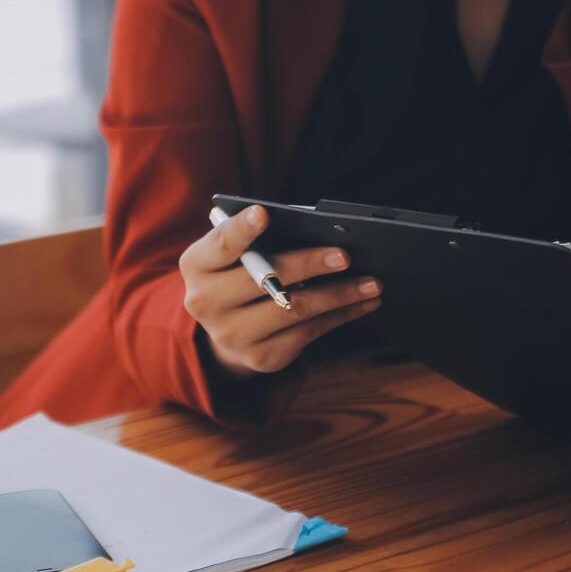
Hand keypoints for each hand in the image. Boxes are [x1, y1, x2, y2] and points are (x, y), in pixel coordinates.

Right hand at [178, 205, 381, 378]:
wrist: (227, 330)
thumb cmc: (241, 274)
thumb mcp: (237, 255)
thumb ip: (261, 241)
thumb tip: (323, 234)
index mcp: (198, 265)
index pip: (220, 244)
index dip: (241, 229)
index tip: (263, 213)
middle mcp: (207, 302)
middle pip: (267, 279)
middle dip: (310, 264)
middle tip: (346, 255)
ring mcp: (232, 335)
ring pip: (295, 309)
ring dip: (340, 294)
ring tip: (373, 282)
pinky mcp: (261, 357)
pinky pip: (309, 333)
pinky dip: (342, 315)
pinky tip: (364, 303)